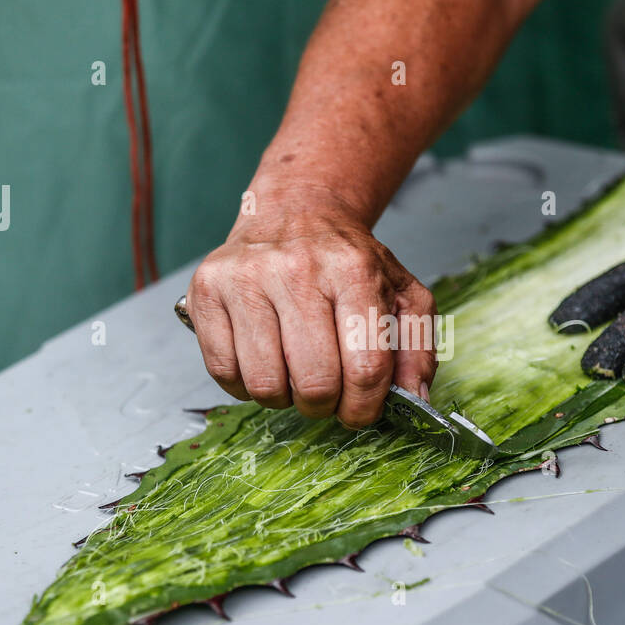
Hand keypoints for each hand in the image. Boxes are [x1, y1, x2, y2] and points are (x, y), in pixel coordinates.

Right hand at [186, 196, 436, 427]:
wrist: (296, 213)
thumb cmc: (349, 263)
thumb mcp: (403, 294)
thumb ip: (417, 348)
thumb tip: (413, 397)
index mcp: (353, 270)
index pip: (365, 367)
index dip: (365, 407)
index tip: (360, 411)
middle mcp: (296, 268)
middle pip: (315, 382)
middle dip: (325, 406)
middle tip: (326, 396)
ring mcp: (245, 278)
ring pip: (265, 384)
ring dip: (284, 398)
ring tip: (294, 375)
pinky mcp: (207, 290)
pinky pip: (223, 372)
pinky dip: (245, 385)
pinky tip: (263, 363)